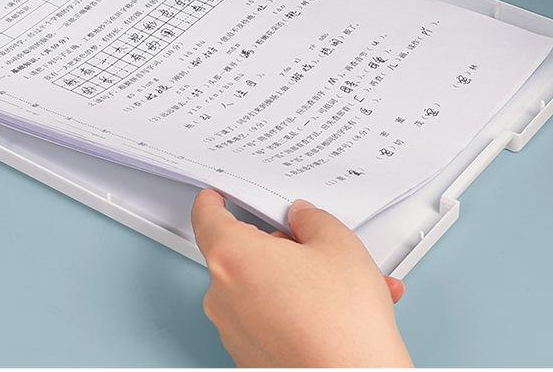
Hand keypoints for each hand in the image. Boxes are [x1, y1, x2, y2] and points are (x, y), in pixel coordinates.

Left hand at [192, 189, 411, 367]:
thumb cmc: (342, 325)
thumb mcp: (337, 245)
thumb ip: (312, 219)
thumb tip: (303, 220)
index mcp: (232, 258)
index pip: (207, 217)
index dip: (214, 201)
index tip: (216, 196)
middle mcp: (223, 298)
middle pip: (242, 255)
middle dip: (281, 249)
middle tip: (317, 250)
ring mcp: (234, 333)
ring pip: (262, 290)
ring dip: (298, 283)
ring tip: (345, 290)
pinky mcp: (250, 359)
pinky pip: (269, 321)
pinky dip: (297, 312)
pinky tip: (336, 314)